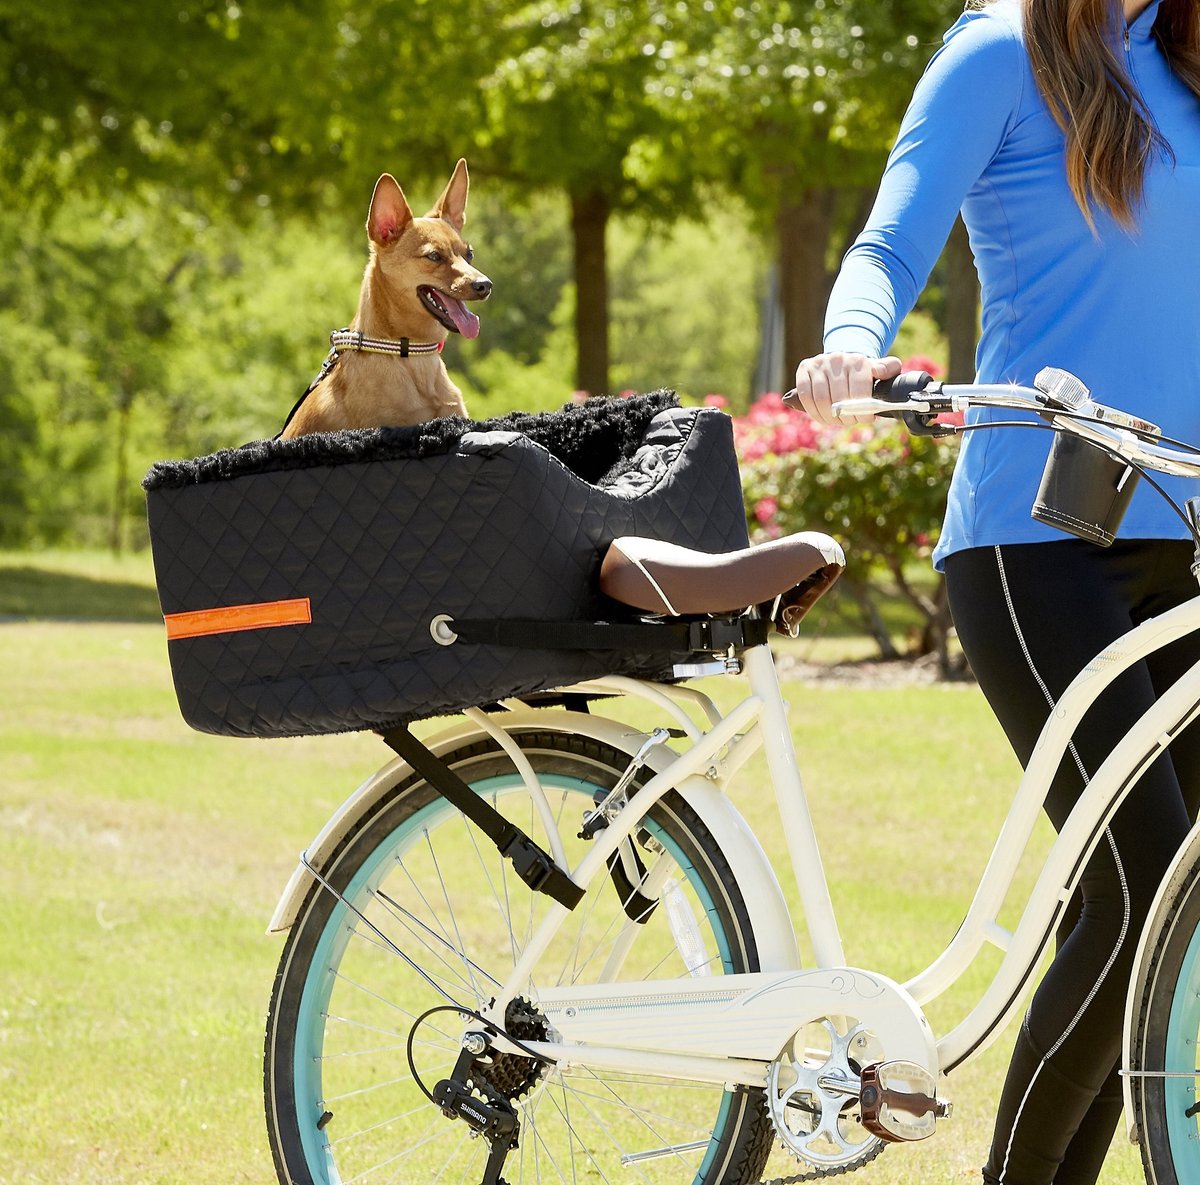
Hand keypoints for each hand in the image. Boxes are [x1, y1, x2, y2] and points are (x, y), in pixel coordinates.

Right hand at [785, 353, 901, 425]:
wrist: (841, 362)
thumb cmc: (862, 374)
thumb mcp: (878, 370)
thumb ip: (888, 368)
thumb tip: (882, 372)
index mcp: (857, 360)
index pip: (858, 391)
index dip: (862, 410)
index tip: (866, 419)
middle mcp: (837, 358)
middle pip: (838, 398)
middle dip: (846, 416)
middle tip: (851, 422)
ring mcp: (818, 363)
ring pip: (821, 399)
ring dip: (829, 417)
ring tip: (838, 421)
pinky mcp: (804, 369)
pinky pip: (805, 396)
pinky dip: (814, 412)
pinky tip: (823, 418)